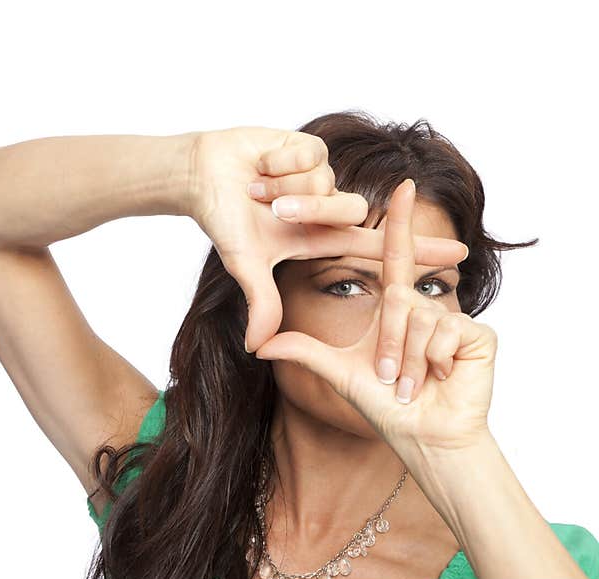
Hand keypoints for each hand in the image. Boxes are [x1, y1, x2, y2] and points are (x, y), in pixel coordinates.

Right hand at [187, 127, 468, 351]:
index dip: (418, 251)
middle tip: (268, 208)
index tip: (461, 256)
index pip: (377, 247)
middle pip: (347, 212)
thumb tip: (257, 347)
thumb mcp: (246, 263)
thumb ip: (262, 302)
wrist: (202, 174)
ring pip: (327, 185)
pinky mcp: (313, 146)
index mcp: (319, 236)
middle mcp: (327, 207)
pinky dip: (279, 163)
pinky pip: (310, 157)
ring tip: (256, 187)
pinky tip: (262, 163)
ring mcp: (323, 176)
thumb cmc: (224, 218)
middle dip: (305, 210)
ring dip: (284, 188)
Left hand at [253, 179, 496, 452]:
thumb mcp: (339, 373)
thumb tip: (257, 344)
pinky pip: (447, 333)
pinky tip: (442, 379)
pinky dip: (435, 362)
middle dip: (390, 349)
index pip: (393, 256)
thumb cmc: (386, 407)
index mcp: (396, 308)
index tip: (402, 184)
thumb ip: (303, 351)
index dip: (398, 221)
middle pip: (399, 301)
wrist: (424, 438)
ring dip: (409, 361)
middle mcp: (425, 307)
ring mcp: (454, 319)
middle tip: (390, 380)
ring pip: (419, 320)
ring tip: (413, 385)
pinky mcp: (478, 335)